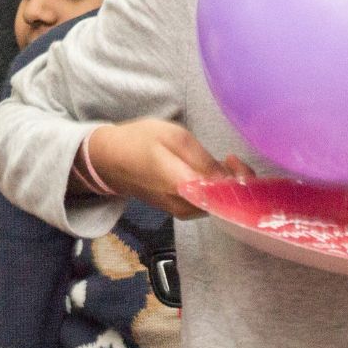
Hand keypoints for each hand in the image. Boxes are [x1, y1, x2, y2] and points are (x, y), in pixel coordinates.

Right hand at [85, 119, 251, 219]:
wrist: (107, 160)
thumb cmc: (138, 142)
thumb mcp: (173, 137)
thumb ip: (202, 159)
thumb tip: (227, 177)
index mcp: (182, 186)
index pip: (224, 194)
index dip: (239, 180)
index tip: (234, 159)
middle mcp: (183, 205)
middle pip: (223, 203)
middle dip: (236, 183)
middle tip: (231, 158)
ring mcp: (180, 210)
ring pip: (215, 205)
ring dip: (226, 186)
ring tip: (223, 162)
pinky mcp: (177, 208)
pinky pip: (204, 204)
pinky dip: (214, 190)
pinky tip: (210, 173)